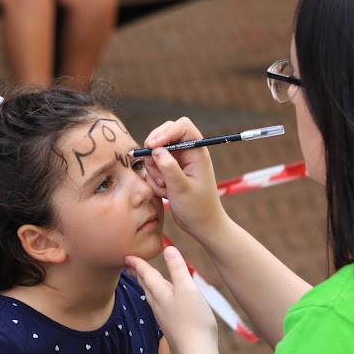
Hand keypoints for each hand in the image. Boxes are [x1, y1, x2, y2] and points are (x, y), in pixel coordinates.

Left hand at [125, 246, 220, 353]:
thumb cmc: (194, 320)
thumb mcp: (188, 289)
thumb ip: (178, 269)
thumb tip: (168, 248)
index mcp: (160, 293)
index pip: (146, 274)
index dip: (137, 263)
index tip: (127, 255)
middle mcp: (158, 304)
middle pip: (145, 285)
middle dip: (137, 273)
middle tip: (129, 265)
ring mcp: (163, 316)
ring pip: (150, 296)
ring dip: (145, 285)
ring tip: (143, 279)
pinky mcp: (170, 325)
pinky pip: (158, 305)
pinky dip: (155, 295)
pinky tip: (162, 300)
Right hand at [143, 118, 227, 239]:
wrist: (202, 226)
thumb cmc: (198, 208)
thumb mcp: (182, 188)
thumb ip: (169, 167)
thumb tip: (156, 150)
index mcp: (197, 152)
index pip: (182, 127)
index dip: (165, 132)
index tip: (152, 145)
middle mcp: (188, 153)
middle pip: (165, 135)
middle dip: (155, 152)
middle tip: (152, 167)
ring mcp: (179, 162)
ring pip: (156, 153)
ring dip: (154, 170)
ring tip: (165, 188)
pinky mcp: (170, 172)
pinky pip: (154, 168)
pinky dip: (154, 179)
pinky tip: (165, 193)